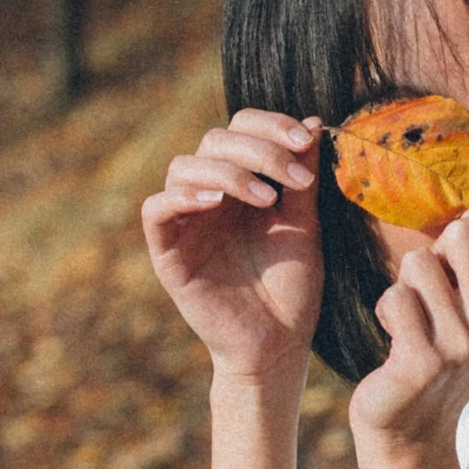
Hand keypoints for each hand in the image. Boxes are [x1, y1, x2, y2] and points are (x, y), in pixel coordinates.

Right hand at [142, 110, 324, 379]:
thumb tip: (311, 123)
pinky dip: (182, 198)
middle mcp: (211, 195)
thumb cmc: (293, 288)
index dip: (270, 124)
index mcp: (243, 183)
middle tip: (295, 177)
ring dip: (227, 172)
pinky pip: (156, 210)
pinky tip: (216, 206)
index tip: (306, 139)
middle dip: (258, 149)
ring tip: (265, 199)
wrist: (279, 345)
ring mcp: (186, 222)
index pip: (242, 128)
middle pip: (214, 140)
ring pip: (183, 167)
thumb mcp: (305, 224)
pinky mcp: (168, 253)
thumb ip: (302, 177)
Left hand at [349, 202, 468, 468]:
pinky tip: (396, 338)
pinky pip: (395, 296)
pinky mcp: (424, 362)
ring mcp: (464, 347)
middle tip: (431, 288)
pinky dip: (386, 309)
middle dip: (436, 250)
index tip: (459, 243)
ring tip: (414, 318)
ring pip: (420, 261)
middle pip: (465, 234)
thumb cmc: (441, 353)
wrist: (414, 429)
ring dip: (406, 284)